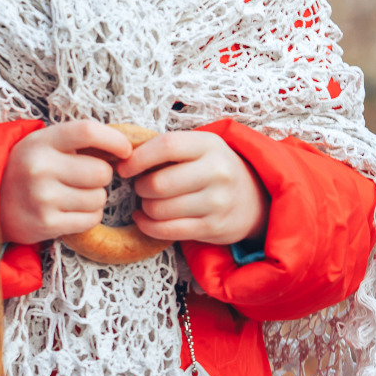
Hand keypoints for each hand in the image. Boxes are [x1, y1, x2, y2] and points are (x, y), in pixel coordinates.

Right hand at [0, 120, 135, 244]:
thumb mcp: (44, 144)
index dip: (114, 140)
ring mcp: (42, 197)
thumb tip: (128, 145)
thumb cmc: (29, 169)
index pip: (88, 131)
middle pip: (101, 171)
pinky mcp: (46, 223)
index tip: (125, 150)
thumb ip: (78, 140)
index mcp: (40, 142)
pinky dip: (88, 216)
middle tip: (85, 178)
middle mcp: (39, 167)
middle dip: (101, 176)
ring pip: (99, 198)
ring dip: (94, 198)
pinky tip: (70, 210)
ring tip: (73, 195)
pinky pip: (91, 219)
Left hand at [117, 129, 269, 245]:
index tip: (123, 167)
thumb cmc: (211, 168)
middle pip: (159, 183)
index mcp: (209, 145)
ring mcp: (217, 202)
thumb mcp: (197, 147)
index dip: (138, 158)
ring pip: (160, 209)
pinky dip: (148, 226)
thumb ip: (166, 148)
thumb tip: (121, 155)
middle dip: (140, 187)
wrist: (254, 198)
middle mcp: (217, 172)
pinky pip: (168, 231)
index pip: (166, 146)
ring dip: (145, 207)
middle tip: (140, 187)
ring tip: (148, 201)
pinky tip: (144, 218)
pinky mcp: (214, 228)